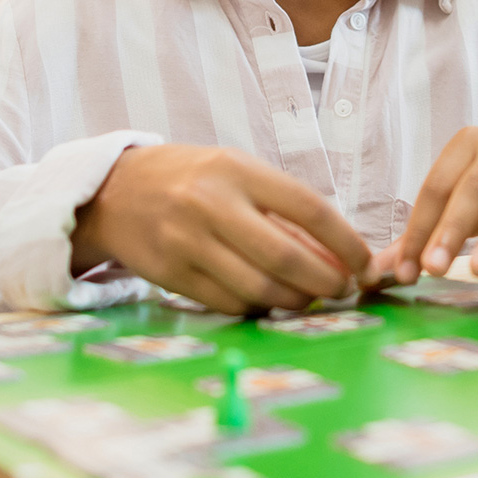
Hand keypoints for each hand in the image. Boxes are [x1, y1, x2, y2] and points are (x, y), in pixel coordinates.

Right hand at [73, 145, 368, 313]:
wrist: (113, 192)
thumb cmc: (189, 179)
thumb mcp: (234, 173)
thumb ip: (280, 208)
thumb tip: (337, 255)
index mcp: (235, 170)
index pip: (308, 207)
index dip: (345, 241)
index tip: (364, 262)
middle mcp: (211, 204)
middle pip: (286, 256)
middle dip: (326, 281)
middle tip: (342, 290)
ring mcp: (187, 242)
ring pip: (258, 287)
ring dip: (295, 301)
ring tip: (309, 299)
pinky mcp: (170, 274)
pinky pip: (229, 302)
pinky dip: (258, 307)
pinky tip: (268, 301)